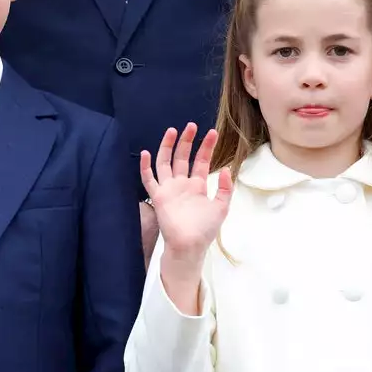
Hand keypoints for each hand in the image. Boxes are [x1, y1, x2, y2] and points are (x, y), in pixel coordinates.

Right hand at [139, 123, 232, 282]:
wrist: (190, 244)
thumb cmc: (205, 229)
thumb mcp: (221, 207)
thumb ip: (226, 189)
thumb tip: (227, 170)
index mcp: (198, 186)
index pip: (201, 161)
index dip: (206, 147)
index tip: (212, 133)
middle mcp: (182, 184)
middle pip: (182, 157)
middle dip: (187, 141)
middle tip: (191, 126)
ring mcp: (169, 189)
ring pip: (165, 162)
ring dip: (167, 147)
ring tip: (172, 131)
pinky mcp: (158, 196)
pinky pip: (148, 179)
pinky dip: (145, 167)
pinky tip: (145, 153)